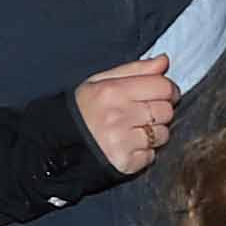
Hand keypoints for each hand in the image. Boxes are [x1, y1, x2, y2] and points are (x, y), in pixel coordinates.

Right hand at [71, 53, 179, 174]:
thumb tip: (164, 61)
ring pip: (162, 135)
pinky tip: (128, 145)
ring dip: (154, 133)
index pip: (163, 87)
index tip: (163, 93)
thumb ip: (135, 70)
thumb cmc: (83, 108)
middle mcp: (118, 116)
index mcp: (113, 91)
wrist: (58, 143)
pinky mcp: (125, 163)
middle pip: (166, 111)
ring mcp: (122, 142)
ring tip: (134, 130)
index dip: (168, 90)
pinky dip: (144, 152)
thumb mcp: (101, 81)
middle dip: (160, 111)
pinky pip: (152, 156)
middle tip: (144, 113)